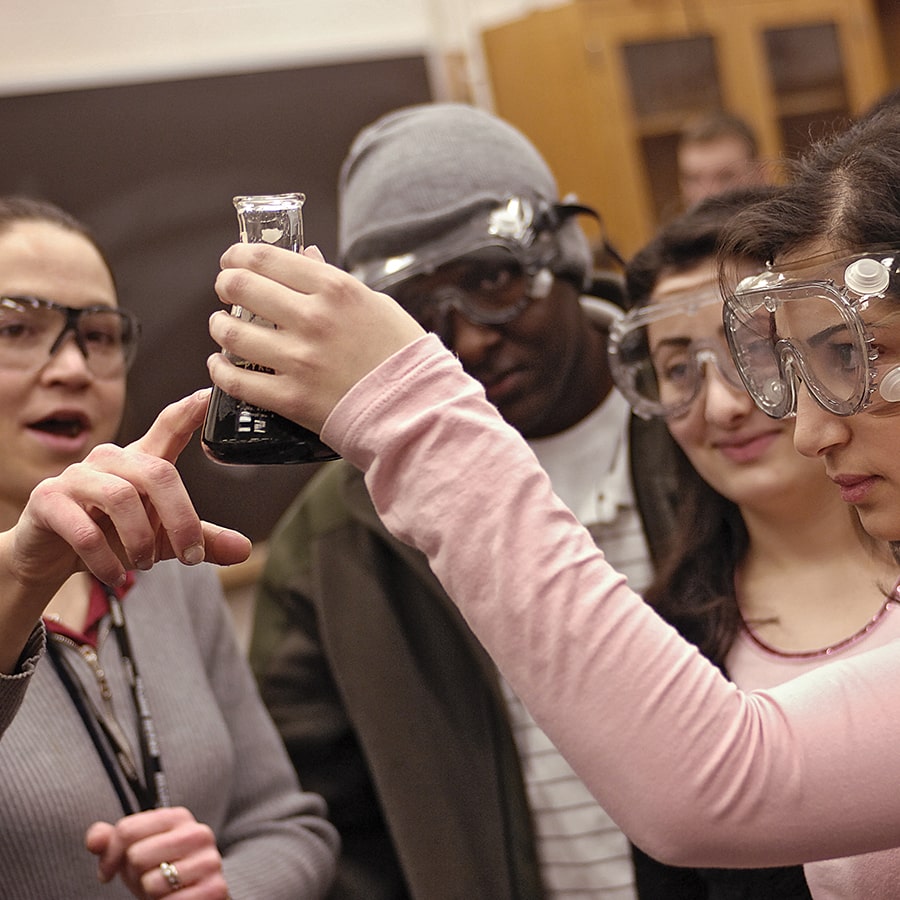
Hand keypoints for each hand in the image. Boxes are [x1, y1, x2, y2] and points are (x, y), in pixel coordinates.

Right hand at [7, 389, 249, 590]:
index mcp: (141, 462)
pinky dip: (106, 559)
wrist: (49, 555)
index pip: (168, 428)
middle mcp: (110, 460)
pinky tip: (115, 575)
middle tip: (189, 555)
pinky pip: (84, 530)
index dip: (188, 412)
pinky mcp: (48, 501)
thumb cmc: (112, 534)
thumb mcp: (162, 539)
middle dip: (180, 519)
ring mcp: (76, 477)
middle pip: (158, 473)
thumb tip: (243, 549)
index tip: (209, 396)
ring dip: (141, 540)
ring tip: (145, 563)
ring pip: (121, 497)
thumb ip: (200, 540)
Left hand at [86, 806, 229, 898]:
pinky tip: (174, 899)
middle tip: (144, 878)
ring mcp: (209, 861)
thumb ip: (112, 840)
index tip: (109, 870)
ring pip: (151, 882)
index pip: (127, 830)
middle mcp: (198, 833)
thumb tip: (94, 840)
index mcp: (179, 817)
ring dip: (150, 893)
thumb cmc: (160, 870)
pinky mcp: (215, 888)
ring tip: (161, 889)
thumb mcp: (134, 852)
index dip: (109, 856)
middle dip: (133, 875)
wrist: (194, 895)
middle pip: (137, 855)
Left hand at [208, 244, 424, 433]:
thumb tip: (305, 256)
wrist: (414, 409)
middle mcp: (312, 319)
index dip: (239, 255)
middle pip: (242, 288)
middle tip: (227, 290)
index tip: (234, 260)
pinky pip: (237, 380)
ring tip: (223, 327)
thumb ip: (334, 281)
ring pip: (232, 333)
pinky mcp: (291, 398)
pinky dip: (220, 370)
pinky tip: (220, 364)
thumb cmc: (401, 355)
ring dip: (220, 326)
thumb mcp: (375, 305)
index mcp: (335, 289)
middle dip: (226, 285)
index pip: (268, 258)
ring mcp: (299, 360)